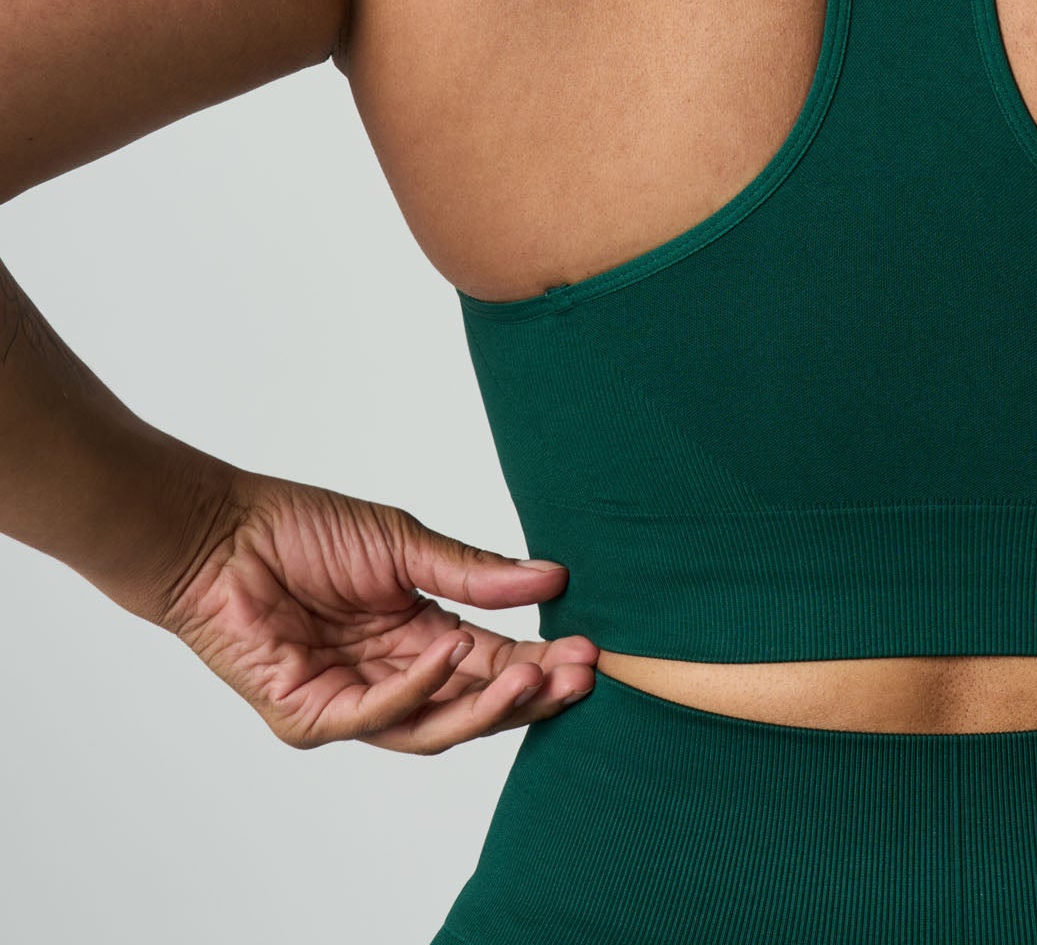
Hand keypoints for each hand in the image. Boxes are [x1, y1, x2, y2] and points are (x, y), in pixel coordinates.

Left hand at [150, 467, 598, 753]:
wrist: (222, 534)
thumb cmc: (303, 530)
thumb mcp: (406, 545)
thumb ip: (475, 573)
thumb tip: (554, 578)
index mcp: (419, 635)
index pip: (493, 661)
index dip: (541, 660)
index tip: (592, 650)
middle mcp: (391, 677)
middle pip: (473, 703)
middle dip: (530, 692)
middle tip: (581, 673)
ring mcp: (351, 702)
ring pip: (434, 726)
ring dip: (488, 705)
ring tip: (535, 674)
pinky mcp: (310, 716)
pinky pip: (376, 716)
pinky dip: (419, 689)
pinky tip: (452, 650)